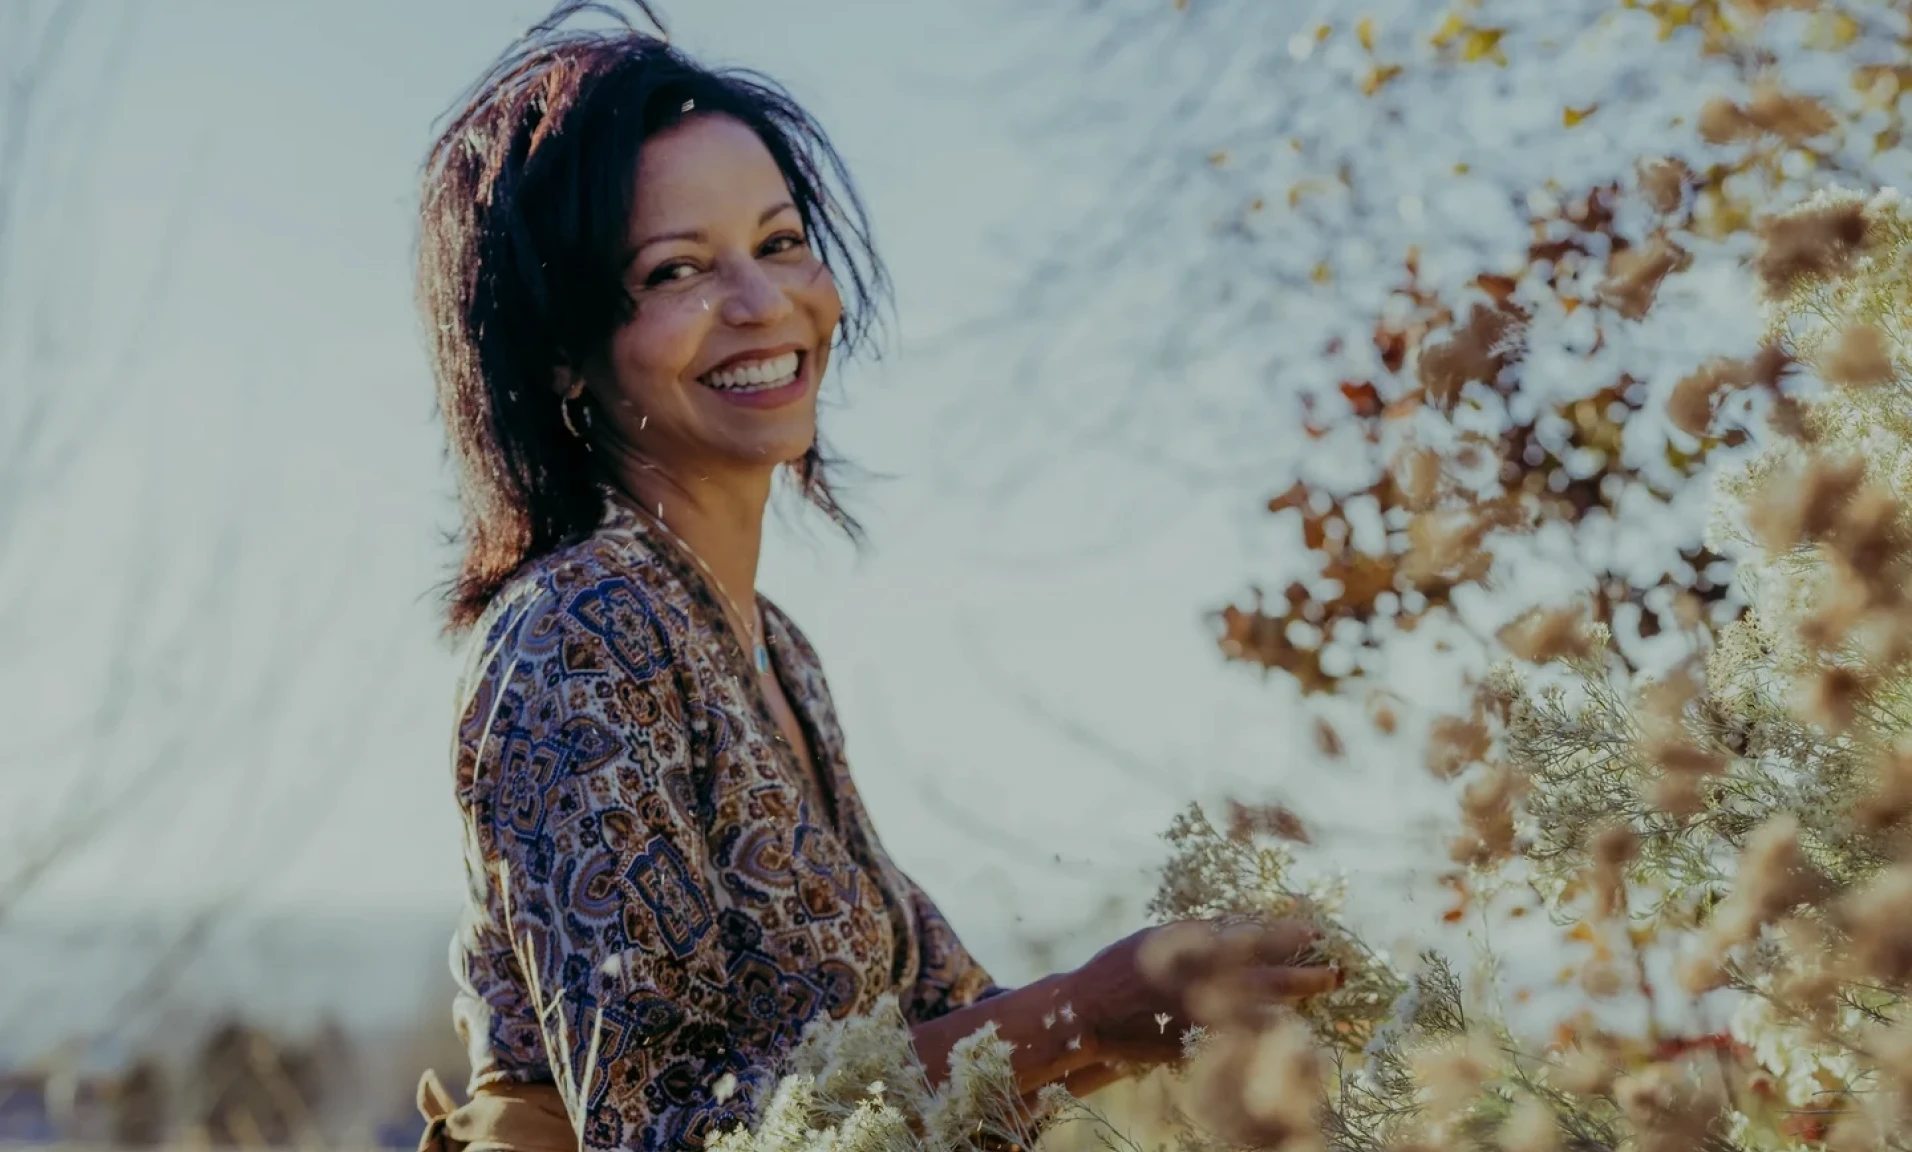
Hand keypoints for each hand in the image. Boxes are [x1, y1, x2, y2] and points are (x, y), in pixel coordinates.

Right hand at [1063, 919, 1338, 1065]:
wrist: (1089, 1014)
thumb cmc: (1121, 968)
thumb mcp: (1159, 939)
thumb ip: (1198, 937)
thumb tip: (1241, 924)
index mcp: (1188, 953)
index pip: (1247, 942)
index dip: (1282, 936)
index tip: (1313, 930)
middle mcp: (1199, 986)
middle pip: (1264, 981)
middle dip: (1303, 977)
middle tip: (1337, 974)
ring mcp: (1200, 1018)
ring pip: (1257, 1011)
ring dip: (1289, 1003)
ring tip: (1318, 996)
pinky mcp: (1195, 1044)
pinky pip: (1238, 1035)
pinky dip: (1262, 1029)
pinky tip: (1285, 1026)